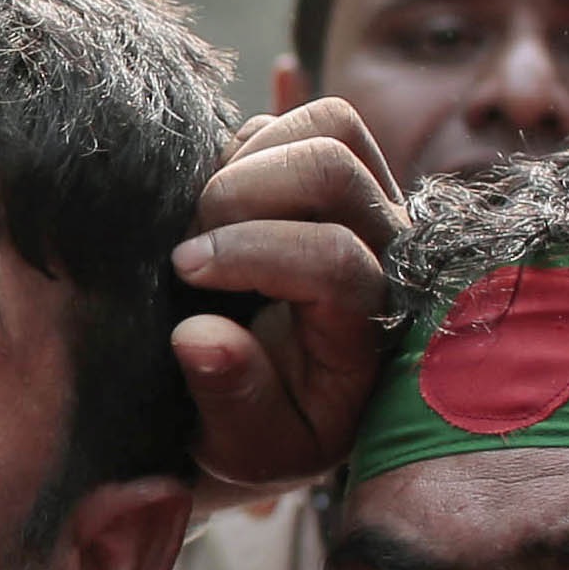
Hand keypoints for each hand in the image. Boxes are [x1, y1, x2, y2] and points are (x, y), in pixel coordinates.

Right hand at [171, 97, 406, 496]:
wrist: (274, 413)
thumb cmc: (265, 436)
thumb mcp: (247, 451)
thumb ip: (231, 400)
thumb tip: (197, 336)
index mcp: (372, 324)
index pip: (333, 258)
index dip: (251, 253)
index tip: (184, 272)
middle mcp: (384, 250)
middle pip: (333, 166)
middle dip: (241, 193)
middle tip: (188, 244)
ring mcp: (367, 200)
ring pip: (328, 124)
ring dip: (248, 159)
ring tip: (202, 217)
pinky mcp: (333, 171)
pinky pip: (294, 118)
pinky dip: (242, 147)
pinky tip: (212, 207)